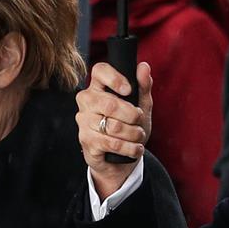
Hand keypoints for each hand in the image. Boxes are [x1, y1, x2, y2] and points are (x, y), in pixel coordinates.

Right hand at [76, 62, 152, 198]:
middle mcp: (86, 101)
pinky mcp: (86, 141)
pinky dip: (129, 148)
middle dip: (132, 115)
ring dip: (134, 134)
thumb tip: (144, 66)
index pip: (99, 71)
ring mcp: (84, 121)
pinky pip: (112, 143)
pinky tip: (135, 149)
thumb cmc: (129, 128)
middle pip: (110, 103)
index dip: (115, 78)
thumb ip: (143, 87)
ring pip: (113, 126)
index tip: (129, 90)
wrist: (120, 161)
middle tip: (139, 121)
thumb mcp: (140, 106)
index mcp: (98, 87)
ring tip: (139, 136)